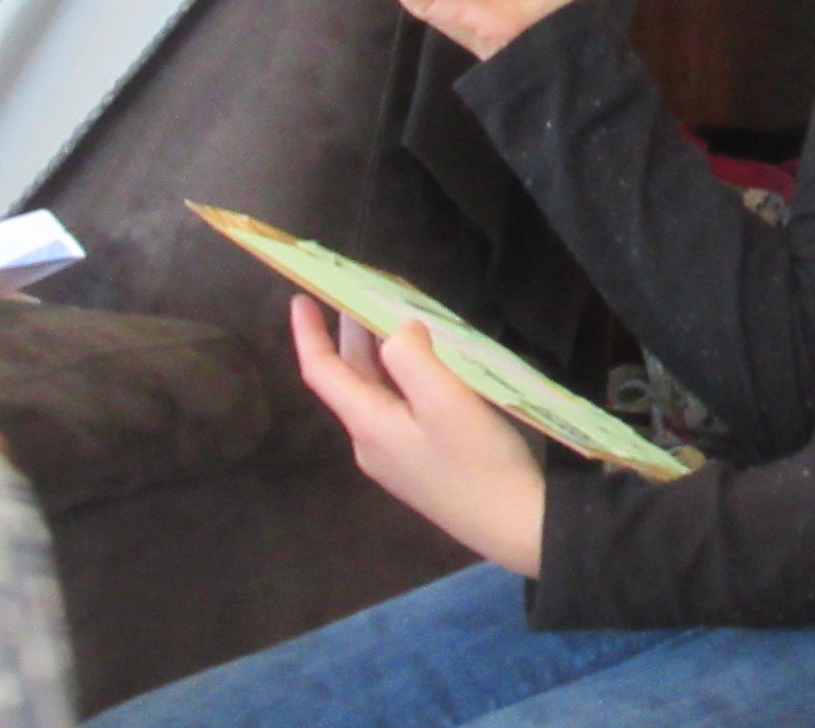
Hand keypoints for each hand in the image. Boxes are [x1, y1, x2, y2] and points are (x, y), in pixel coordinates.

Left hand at [291, 296, 545, 576]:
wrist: (512, 524)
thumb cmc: (478, 460)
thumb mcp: (446, 401)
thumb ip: (412, 358)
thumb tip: (398, 330)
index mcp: (369, 424)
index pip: (322, 372)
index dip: (309, 333)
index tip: (302, 297)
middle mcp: (372, 441)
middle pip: (350, 379)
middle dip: (350, 334)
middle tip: (363, 290)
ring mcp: (396, 456)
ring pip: (375, 392)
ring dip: (377, 352)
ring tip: (395, 315)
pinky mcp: (420, 463)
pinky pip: (397, 406)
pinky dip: (400, 374)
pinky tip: (429, 364)